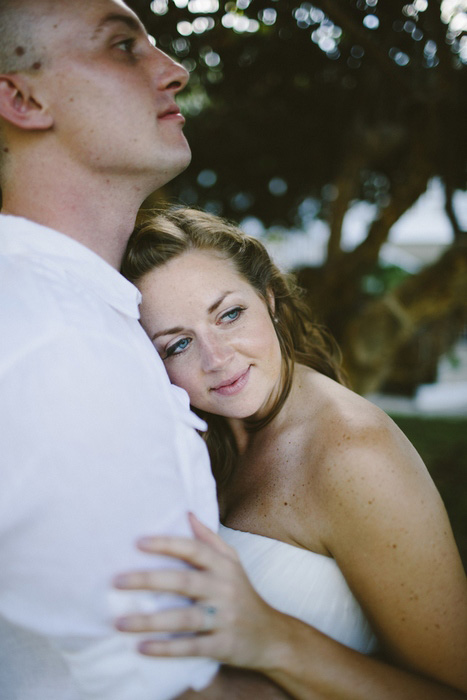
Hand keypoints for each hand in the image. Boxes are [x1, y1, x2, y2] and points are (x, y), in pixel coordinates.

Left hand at [113, 514, 281, 669]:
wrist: (272, 636)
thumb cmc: (243, 594)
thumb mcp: (233, 563)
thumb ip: (209, 539)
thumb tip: (187, 513)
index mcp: (223, 566)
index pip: (193, 550)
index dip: (167, 544)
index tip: (138, 542)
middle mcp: (224, 589)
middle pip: (183, 581)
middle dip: (148, 580)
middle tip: (116, 581)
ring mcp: (224, 618)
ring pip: (183, 617)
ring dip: (149, 620)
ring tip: (119, 622)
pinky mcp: (223, 645)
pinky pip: (191, 646)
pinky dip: (166, 648)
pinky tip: (141, 647)